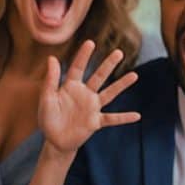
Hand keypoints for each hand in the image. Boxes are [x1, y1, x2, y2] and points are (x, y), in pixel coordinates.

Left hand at [38, 40, 139, 154]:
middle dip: (108, 65)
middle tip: (119, 52)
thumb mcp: (47, 99)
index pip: (78, 68)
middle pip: (98, 77)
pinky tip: (137, 116)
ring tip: (134, 75)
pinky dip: (123, 118)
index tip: (90, 43)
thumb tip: (52, 58)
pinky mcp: (96, 122)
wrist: (55, 141)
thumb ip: (50, 80)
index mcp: (71, 86)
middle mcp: (84, 94)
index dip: (83, 56)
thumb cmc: (48, 118)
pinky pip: (112, 119)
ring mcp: (92, 107)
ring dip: (121, 85)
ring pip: (109, 94)